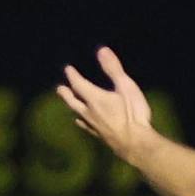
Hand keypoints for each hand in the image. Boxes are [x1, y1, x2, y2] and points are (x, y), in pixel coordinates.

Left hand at [56, 48, 162, 162]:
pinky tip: (82, 123)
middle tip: (59, 89)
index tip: (68, 69)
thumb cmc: (133, 114)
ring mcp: (94, 126)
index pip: (78, 84)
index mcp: (95, 98)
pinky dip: (82, 123)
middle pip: (73, 101)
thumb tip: (102, 50)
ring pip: (78, 115)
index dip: (73, 76)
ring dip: (73, 108)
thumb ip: (113, 69)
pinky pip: (87, 127)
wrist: (135, 144)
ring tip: (70, 105)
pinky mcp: (100, 137)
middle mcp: (90, 112)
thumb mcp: (126, 87)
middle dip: (66, 94)